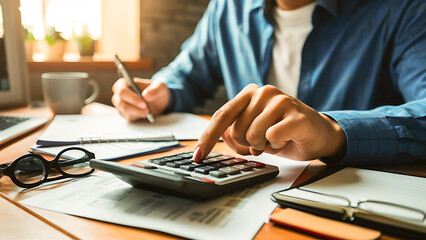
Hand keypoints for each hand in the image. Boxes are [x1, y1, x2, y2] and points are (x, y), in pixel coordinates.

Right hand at [112, 78, 169, 121]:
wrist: (158, 101)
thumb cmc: (155, 90)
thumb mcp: (160, 87)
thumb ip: (155, 89)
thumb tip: (146, 95)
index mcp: (124, 83)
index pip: (121, 90)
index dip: (131, 97)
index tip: (144, 103)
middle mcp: (119, 94)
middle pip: (120, 102)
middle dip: (134, 107)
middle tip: (147, 110)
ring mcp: (121, 105)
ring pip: (124, 111)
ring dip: (137, 112)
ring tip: (148, 112)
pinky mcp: (125, 114)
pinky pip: (129, 117)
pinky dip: (138, 116)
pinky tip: (145, 114)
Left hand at [192, 84, 345, 161]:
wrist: (317, 134)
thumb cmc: (282, 133)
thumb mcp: (253, 134)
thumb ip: (234, 134)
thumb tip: (222, 137)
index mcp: (248, 94)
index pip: (221, 116)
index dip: (207, 138)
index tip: (198, 156)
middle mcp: (262, 92)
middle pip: (236, 131)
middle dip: (247, 144)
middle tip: (263, 141)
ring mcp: (279, 100)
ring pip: (253, 135)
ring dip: (264, 145)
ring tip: (276, 138)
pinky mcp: (295, 113)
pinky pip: (272, 137)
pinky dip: (278, 144)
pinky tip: (287, 138)